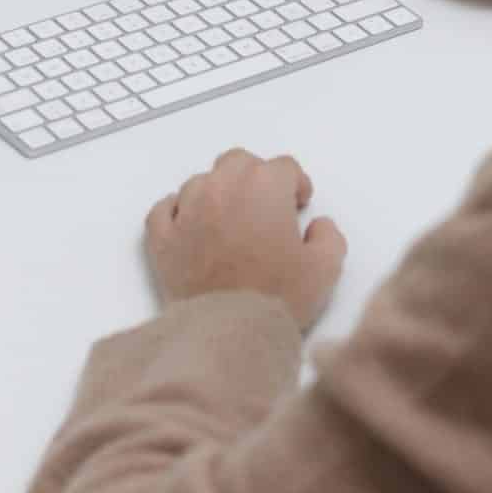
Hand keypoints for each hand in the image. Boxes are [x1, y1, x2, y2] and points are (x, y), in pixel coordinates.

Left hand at [145, 148, 345, 330]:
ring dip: (217, 194)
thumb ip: (329, 236)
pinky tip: (189, 227)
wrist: (229, 330)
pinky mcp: (162, 236)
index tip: (298, 206)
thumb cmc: (278, 296)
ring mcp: (187, 208)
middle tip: (265, 209)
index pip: (284, 167)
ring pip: (201, 182)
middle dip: (255, 179)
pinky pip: (164, 209)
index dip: (295, 185)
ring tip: (229, 224)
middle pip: (239, 162)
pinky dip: (177, 212)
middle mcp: (222, 186)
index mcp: (263, 185)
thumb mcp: (325, 268)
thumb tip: (318, 225)